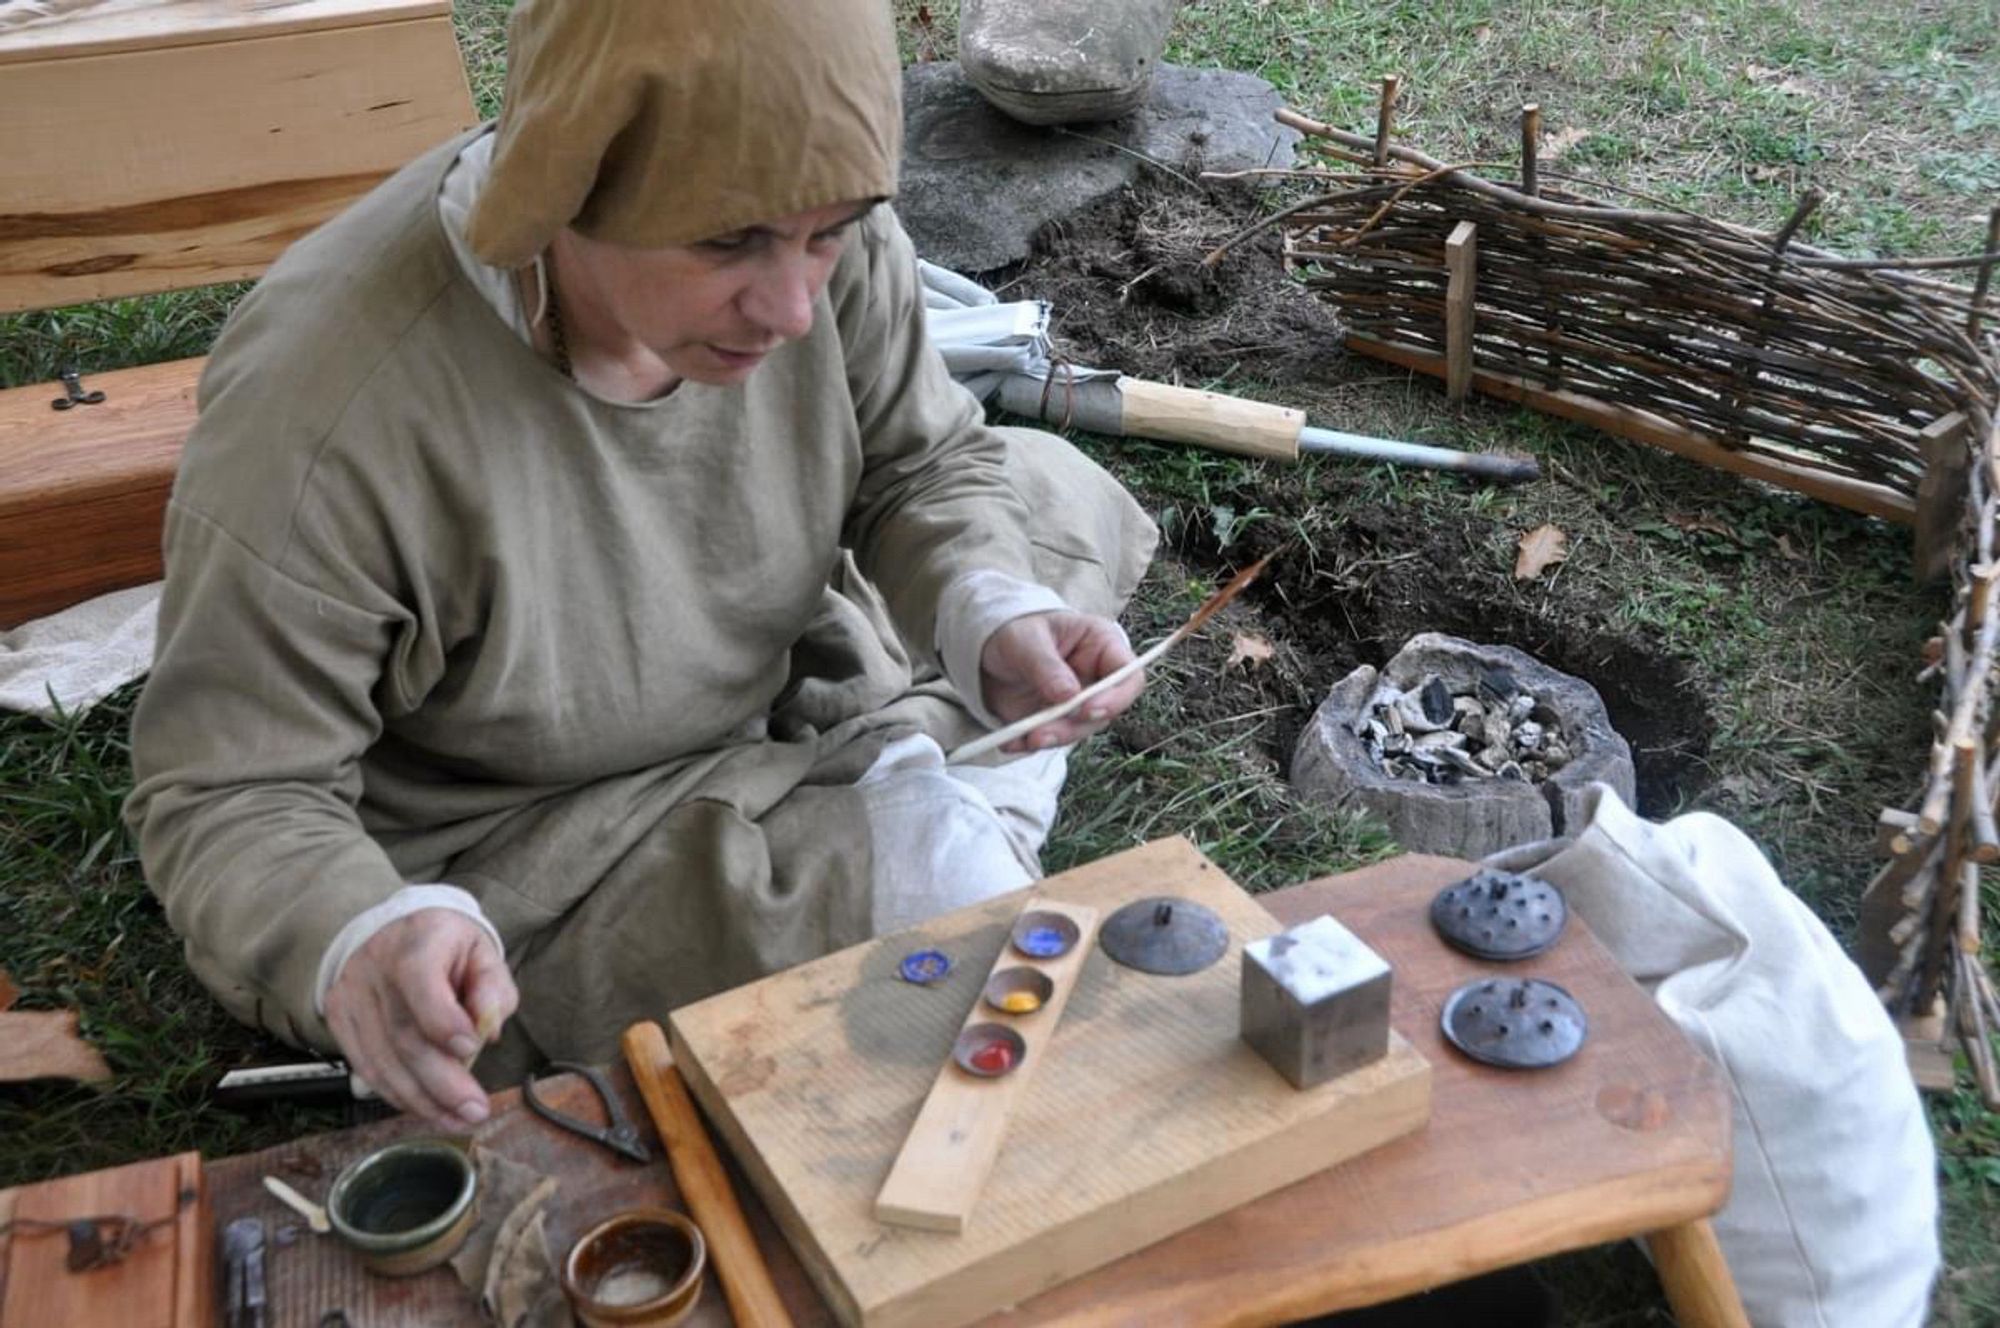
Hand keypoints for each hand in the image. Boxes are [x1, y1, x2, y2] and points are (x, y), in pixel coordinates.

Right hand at [324, 908, 517, 1128]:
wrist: (398, 933)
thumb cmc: (449, 949)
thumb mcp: (483, 954)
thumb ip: (492, 988)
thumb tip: (488, 1028)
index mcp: (417, 940)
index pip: (419, 977)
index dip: (442, 1019)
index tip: (470, 1049)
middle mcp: (375, 967)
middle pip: (402, 1033)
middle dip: (441, 1082)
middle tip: (473, 1110)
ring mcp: (351, 996)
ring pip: (380, 1060)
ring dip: (421, 1099)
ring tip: (456, 1119)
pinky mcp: (339, 1020)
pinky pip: (366, 1067)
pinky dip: (397, 1094)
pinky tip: (425, 1108)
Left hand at [978, 610, 1143, 753]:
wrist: (989, 649)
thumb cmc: (1016, 630)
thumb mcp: (1026, 639)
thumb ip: (1047, 665)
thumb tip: (1069, 695)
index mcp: (1102, 645)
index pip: (1129, 675)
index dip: (1116, 698)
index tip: (1087, 711)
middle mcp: (1097, 678)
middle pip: (1104, 712)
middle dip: (1074, 727)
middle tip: (1042, 733)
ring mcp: (1078, 702)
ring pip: (1078, 730)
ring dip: (1053, 738)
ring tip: (1025, 738)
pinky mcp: (1056, 720)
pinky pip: (1051, 738)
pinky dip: (1030, 744)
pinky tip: (1010, 742)